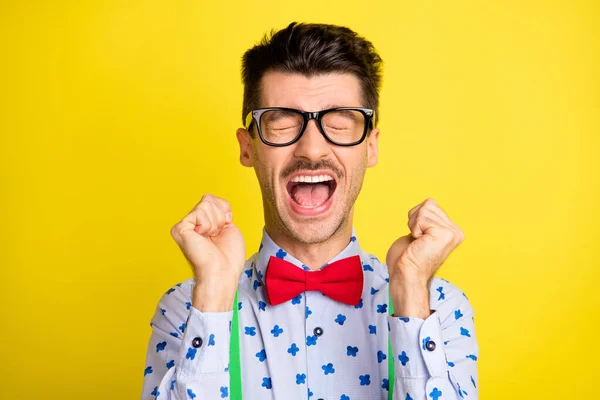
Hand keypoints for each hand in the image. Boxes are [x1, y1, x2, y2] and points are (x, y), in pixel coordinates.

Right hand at [170, 194, 245, 311]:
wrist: (222, 272)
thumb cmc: (228, 256)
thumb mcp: (228, 226)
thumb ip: (219, 209)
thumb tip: (208, 198)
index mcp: (201, 223)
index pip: (213, 200)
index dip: (224, 213)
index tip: (222, 231)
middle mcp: (190, 223)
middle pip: (209, 199)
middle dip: (220, 217)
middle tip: (216, 236)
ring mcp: (184, 225)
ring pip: (205, 203)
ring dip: (215, 222)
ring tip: (210, 238)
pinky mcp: (180, 228)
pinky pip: (200, 212)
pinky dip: (207, 225)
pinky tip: (203, 238)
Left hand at [386, 198, 463, 317]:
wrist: (405, 275)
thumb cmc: (407, 258)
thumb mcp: (419, 231)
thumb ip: (426, 218)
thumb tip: (428, 203)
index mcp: (452, 231)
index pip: (430, 204)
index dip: (416, 219)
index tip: (417, 238)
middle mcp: (456, 232)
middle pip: (428, 204)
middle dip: (415, 220)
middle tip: (416, 240)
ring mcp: (452, 233)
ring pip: (425, 209)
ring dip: (414, 225)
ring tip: (418, 242)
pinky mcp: (445, 234)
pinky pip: (422, 217)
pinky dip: (414, 229)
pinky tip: (418, 243)